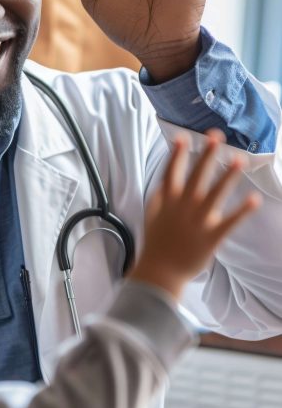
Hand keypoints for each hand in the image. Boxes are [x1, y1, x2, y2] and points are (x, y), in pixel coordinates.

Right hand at [132, 131, 260, 298]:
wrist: (160, 271)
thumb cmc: (156, 241)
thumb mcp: (153, 213)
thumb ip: (161, 194)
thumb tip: (167, 178)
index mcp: (168, 199)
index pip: (172, 171)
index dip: (177, 153)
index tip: (183, 136)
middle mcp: (183, 206)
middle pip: (197, 175)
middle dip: (207, 155)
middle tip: (216, 136)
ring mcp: (198, 221)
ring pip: (215, 194)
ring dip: (228, 176)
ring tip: (239, 160)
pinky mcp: (211, 236)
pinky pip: (230, 221)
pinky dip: (243, 211)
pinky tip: (255, 199)